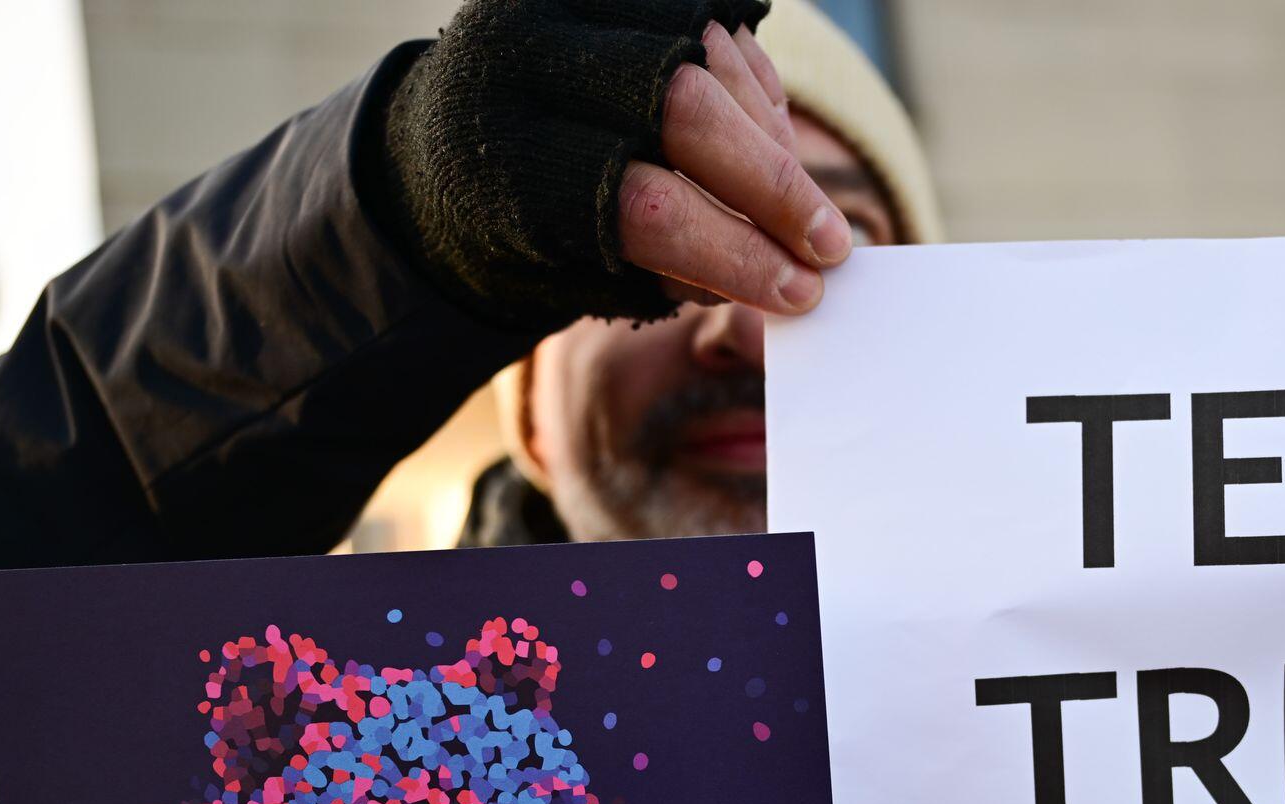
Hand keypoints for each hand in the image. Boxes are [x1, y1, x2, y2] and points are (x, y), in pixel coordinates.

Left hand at [378, 0, 850, 325]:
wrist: (454, 137)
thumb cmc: (524, 227)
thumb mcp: (570, 272)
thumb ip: (669, 272)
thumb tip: (783, 281)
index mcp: (504, 157)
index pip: (645, 206)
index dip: (734, 253)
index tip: (798, 293)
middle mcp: (528, 59)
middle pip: (686, 111)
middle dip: (774, 188)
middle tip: (830, 248)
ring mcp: (572, 8)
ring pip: (710, 61)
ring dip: (774, 143)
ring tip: (803, 209)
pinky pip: (715, 27)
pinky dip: (757, 92)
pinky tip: (771, 146)